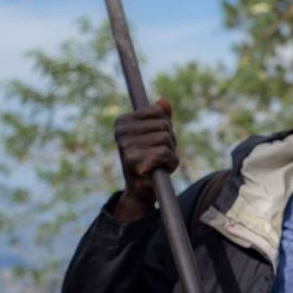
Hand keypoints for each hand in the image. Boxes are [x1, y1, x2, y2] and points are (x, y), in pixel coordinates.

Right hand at [112, 99, 178, 220]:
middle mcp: (121, 132)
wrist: (140, 190)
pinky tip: (160, 170)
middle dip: (169, 141)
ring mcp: (126, 146)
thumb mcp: (154, 135)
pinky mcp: (135, 160)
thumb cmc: (149, 159)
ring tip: (158, 162)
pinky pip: (166, 153)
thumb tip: (165, 102)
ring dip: (170, 153)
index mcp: (122, 122)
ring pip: (167, 139)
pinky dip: (171, 163)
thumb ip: (160, 117)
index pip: (158, 111)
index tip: (155, 140)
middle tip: (158, 155)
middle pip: (165, 125)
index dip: (165, 127)